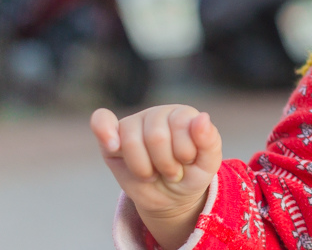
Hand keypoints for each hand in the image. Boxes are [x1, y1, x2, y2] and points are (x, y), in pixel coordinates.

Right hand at [90, 105, 221, 249]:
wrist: (171, 197)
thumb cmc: (191, 175)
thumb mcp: (208, 163)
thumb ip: (209, 141)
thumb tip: (202, 117)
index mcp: (183, 114)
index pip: (180, 124)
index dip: (184, 151)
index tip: (188, 161)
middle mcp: (158, 114)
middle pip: (156, 137)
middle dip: (165, 164)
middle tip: (172, 172)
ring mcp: (134, 124)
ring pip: (131, 141)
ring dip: (144, 168)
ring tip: (154, 173)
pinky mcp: (112, 139)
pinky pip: (101, 122)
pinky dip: (104, 130)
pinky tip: (114, 146)